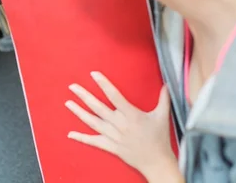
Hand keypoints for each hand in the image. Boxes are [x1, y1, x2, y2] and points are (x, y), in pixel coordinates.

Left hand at [65, 71, 179, 180]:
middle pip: (97, 107)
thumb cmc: (160, 138)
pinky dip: (81, 138)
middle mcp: (119, 124)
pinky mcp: (111, 146)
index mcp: (131, 114)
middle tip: (72, 86)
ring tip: (68, 103)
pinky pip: (94, 141)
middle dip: (83, 96)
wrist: (157, 162)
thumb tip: (167, 84)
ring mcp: (113, 136)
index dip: (103, 84)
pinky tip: (70, 134)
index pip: (114, 95)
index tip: (94, 74)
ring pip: (92, 122)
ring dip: (79, 112)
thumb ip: (163, 98)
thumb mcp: (163, 116)